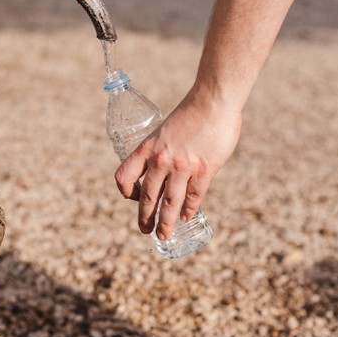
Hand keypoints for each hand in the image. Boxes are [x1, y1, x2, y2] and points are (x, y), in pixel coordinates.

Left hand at [114, 88, 241, 239]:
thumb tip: (168, 170)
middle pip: (147, 197)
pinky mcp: (204, 170)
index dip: (125, 191)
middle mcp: (161, 160)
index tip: (133, 197)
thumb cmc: (191, 113)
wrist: (213, 101)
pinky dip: (188, 210)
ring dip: (165, 222)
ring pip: (169, 203)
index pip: (124, 176)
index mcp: (147, 148)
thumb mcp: (164, 130)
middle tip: (145, 230)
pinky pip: (193, 197)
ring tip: (163, 235)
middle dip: (145, 217)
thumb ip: (163, 151)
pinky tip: (186, 217)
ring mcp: (182, 167)